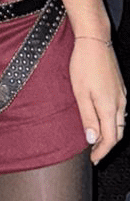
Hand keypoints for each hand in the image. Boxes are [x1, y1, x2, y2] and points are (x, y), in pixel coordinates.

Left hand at [71, 37, 125, 162]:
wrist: (95, 41)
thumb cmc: (84, 64)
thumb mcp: (80, 93)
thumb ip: (87, 118)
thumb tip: (93, 140)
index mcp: (109, 107)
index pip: (110, 139)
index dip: (102, 152)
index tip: (93, 159)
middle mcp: (120, 104)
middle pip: (118, 134)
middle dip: (108, 146)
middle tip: (95, 154)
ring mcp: (122, 96)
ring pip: (121, 123)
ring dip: (111, 135)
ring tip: (98, 141)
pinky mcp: (120, 88)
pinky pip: (120, 112)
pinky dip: (113, 123)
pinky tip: (103, 121)